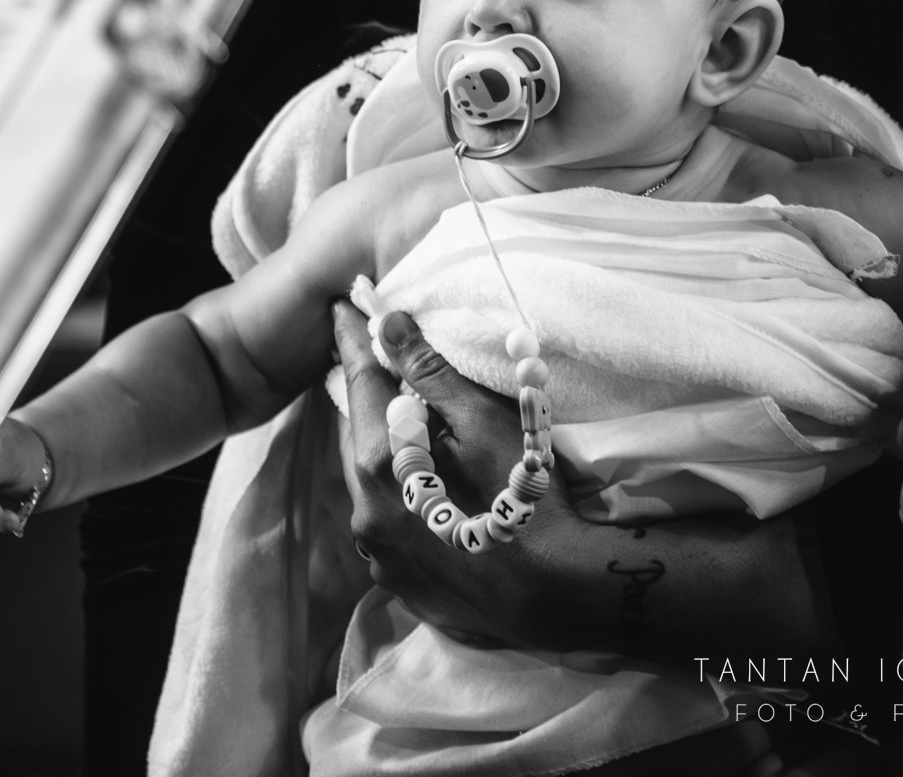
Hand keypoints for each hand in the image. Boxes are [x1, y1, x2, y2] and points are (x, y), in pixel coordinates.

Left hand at [333, 303, 566, 643]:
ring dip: (380, 454)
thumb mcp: (482, 423)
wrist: (562, 595)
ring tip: (407, 430)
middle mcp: (364, 511)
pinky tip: (425, 491)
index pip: (358, 385)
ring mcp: (376, 552)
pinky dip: (396, 499)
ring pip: (365, 484)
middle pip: (355, 437)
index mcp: (380, 466)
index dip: (352, 343)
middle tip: (378, 367)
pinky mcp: (396, 581)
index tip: (341, 308)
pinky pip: (383, 525)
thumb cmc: (525, 497)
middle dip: (367, 402)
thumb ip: (428, 373)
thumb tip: (388, 324)